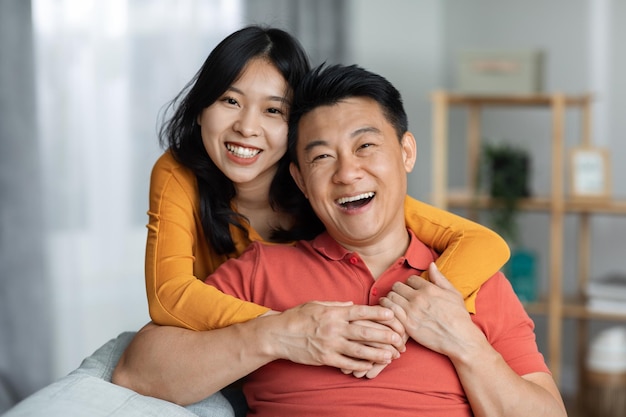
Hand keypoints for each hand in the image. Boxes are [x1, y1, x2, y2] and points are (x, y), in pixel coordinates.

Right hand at [265, 301, 403, 372]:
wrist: (278, 335)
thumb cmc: (297, 317)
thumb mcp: (317, 304)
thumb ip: (337, 305)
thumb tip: (353, 304)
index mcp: (334, 312)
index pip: (361, 312)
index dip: (378, 313)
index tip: (392, 315)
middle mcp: (334, 328)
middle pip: (364, 332)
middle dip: (384, 335)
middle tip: (399, 339)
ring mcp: (330, 344)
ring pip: (359, 350)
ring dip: (377, 353)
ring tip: (391, 355)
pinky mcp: (325, 358)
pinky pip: (346, 363)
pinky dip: (360, 365)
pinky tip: (371, 366)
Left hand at [379, 263, 483, 356]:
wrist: (460, 339)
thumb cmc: (459, 317)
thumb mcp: (454, 294)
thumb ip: (440, 278)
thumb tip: (431, 264)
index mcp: (429, 289)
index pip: (411, 279)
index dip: (411, 284)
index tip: (412, 290)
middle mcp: (418, 298)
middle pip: (398, 286)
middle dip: (399, 290)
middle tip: (401, 296)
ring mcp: (411, 311)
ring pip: (391, 297)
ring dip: (392, 298)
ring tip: (394, 303)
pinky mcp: (407, 324)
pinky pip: (390, 310)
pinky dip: (388, 309)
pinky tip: (390, 312)